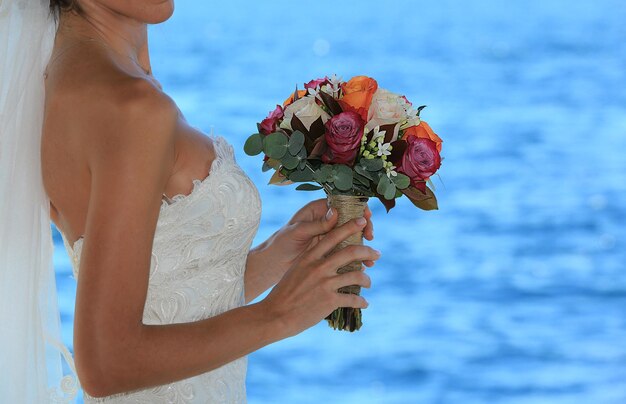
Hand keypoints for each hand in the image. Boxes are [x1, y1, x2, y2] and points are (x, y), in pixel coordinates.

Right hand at [260, 216, 381, 337]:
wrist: (275, 315)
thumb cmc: (284, 293)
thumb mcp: (297, 270)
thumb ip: (312, 262)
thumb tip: (328, 259)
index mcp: (310, 257)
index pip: (333, 236)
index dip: (350, 226)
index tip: (362, 221)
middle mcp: (319, 267)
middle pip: (351, 252)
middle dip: (368, 251)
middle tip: (377, 254)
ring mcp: (325, 284)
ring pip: (357, 276)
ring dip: (367, 279)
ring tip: (368, 282)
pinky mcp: (329, 300)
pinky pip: (353, 299)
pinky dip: (361, 301)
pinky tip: (364, 303)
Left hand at [266, 198, 374, 274]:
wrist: (274, 263)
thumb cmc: (282, 242)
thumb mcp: (298, 231)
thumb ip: (317, 224)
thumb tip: (336, 212)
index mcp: (318, 210)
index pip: (343, 203)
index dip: (357, 208)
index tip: (366, 217)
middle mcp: (327, 221)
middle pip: (352, 219)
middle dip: (364, 227)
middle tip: (370, 237)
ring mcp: (330, 236)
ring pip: (352, 236)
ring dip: (362, 245)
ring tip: (370, 257)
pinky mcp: (331, 251)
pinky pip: (347, 251)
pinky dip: (356, 258)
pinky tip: (363, 266)